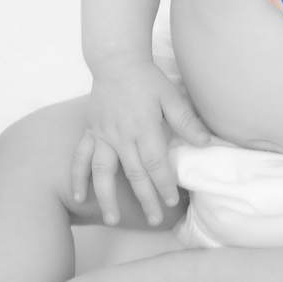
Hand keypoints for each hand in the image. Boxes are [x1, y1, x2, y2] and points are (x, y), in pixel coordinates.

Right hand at [71, 61, 210, 226]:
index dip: (164, 184)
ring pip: (103, 172)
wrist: (115, 61)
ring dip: (107, 197)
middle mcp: (121, 135)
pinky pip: (81, 157)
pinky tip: (79, 197)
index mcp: (144, 127)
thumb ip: (186, 121)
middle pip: (134, 174)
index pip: (156, 163)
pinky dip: (78, 178)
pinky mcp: (90, 132)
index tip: (171, 202)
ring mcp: (102, 135)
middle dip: (144, 199)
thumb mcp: (170, 96)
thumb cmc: (146, 78)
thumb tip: (204, 142)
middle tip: (153, 219)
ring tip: (111, 220)